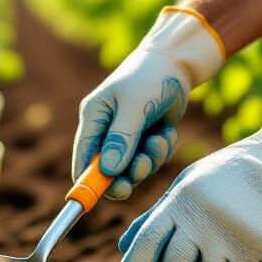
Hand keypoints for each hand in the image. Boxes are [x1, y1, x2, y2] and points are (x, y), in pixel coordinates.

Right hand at [73, 7, 223, 199]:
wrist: (178, 62)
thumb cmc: (150, 77)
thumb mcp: (134, 106)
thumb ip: (121, 139)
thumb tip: (108, 172)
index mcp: (94, 118)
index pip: (83, 159)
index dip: (88, 182)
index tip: (97, 199)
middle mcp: (107, 129)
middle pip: (107, 170)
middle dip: (124, 175)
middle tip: (137, 178)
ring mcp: (128, 135)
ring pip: (133, 166)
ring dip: (149, 161)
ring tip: (158, 141)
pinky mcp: (147, 137)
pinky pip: (152, 158)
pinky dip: (162, 150)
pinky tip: (167, 132)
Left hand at [115, 93, 261, 261]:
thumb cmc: (227, 176)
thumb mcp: (186, 184)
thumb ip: (156, 215)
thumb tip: (124, 247)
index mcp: (179, 202)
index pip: (146, 243)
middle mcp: (199, 222)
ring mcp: (228, 237)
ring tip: (215, 258)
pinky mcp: (255, 250)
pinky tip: (239, 256)